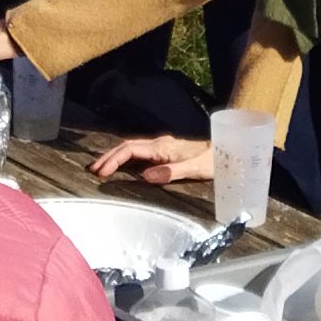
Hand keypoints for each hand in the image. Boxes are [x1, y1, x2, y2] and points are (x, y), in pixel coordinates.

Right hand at [89, 133, 214, 186]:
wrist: (227, 149)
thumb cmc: (213, 160)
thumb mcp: (195, 169)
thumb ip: (171, 172)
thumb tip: (145, 177)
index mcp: (162, 147)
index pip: (130, 150)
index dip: (113, 160)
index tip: (101, 172)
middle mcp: (158, 144)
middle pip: (126, 146)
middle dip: (108, 157)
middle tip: (92, 170)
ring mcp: (161, 147)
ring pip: (131, 148)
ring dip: (115, 157)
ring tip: (101, 168)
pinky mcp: (165, 151)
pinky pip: (138, 153)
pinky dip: (125, 158)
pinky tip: (122, 167)